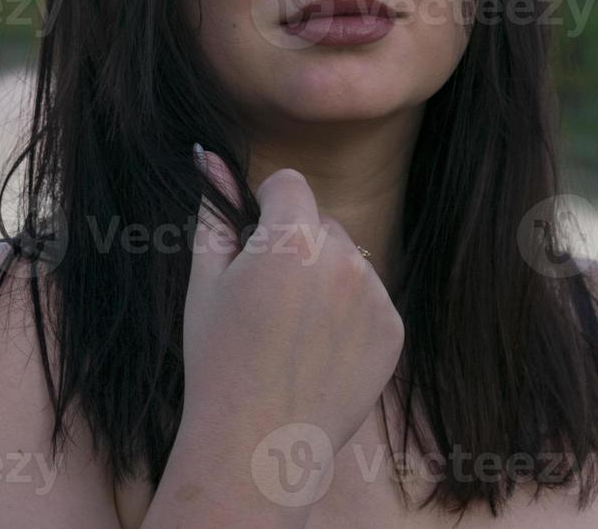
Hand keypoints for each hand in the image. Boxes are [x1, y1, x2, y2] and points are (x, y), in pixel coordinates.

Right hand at [181, 145, 404, 471]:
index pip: (288, 183)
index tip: (253, 238)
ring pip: (346, 259)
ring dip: (323, 276)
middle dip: (295, 242)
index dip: (266, 205)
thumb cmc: (218, 360)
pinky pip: (368, 297)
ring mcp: (373, 296)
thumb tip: (208, 157)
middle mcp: (341, 259)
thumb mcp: (204, 280)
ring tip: (291, 329)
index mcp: (290, 240)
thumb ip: (214, 212)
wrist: (257, 442)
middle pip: (319, 221)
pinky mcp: (393, 329)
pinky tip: (318, 349)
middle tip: (266, 295)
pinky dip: (347, 313)